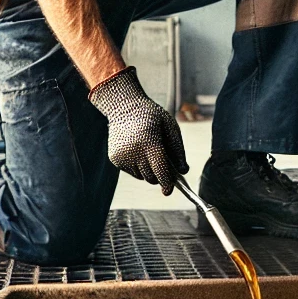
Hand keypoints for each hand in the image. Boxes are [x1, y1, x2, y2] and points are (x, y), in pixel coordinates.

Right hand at [88, 66, 188, 192]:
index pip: (160, 171)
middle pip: (151, 177)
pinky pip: (131, 171)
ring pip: (141, 176)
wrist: (124, 107)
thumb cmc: (152, 116)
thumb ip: (178, 150)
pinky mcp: (115, 159)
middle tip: (164, 164)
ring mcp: (122, 157)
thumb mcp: (170, 127)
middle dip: (160, 175)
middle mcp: (133, 152)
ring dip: (148, 170)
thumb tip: (183, 171)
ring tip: (149, 151)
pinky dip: (137, 166)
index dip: (167, 183)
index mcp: (149, 143)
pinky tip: (137, 149)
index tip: (169, 191)